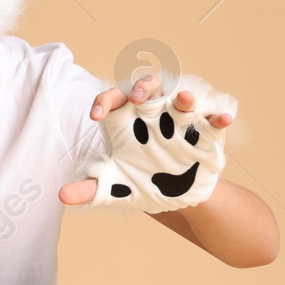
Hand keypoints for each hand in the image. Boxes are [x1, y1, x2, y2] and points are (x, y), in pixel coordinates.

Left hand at [60, 73, 236, 206]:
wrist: (174, 197)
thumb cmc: (140, 182)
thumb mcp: (113, 187)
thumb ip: (89, 189)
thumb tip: (62, 195)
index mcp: (127, 121)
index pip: (113, 100)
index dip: (104, 102)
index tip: (97, 116)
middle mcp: (153, 114)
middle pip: (148, 87)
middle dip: (143, 87)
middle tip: (137, 97)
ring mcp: (179, 121)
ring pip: (181, 98)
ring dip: (183, 97)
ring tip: (184, 99)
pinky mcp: (203, 133)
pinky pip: (212, 121)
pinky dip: (218, 118)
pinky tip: (222, 120)